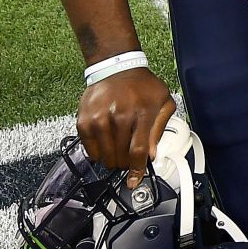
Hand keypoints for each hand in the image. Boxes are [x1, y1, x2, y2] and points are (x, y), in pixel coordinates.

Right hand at [76, 66, 175, 188]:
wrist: (116, 67)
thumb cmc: (142, 86)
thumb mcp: (163, 102)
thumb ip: (159, 128)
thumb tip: (152, 155)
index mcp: (142, 113)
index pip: (138, 150)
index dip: (136, 170)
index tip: (134, 181)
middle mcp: (119, 116)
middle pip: (120, 156)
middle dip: (126, 164)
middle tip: (128, 159)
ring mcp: (99, 118)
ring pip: (105, 156)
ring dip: (112, 160)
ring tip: (117, 151)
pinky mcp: (84, 120)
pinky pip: (89, 149)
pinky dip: (97, 153)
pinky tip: (105, 144)